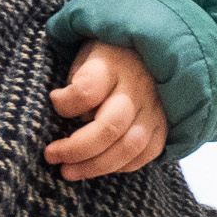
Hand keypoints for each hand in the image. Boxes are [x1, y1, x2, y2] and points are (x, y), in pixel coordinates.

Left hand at [45, 41, 168, 179]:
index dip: (66, 103)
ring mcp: (154, 106)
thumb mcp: (85, 54)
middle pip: (109, 127)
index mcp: (112, 63)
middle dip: (76, 149)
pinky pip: (147, 153)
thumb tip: (71, 120)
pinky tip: (100, 165)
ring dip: (96, 166)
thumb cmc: (105, 55)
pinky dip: (122, 165)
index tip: (54, 100)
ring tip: (69, 171)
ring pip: (130, 146)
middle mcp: (137, 86)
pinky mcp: (164, 123)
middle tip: (51, 156)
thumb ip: (77, 83)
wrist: (149, 46)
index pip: (88, 90)